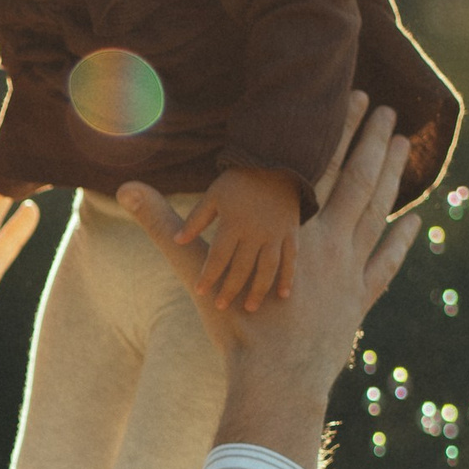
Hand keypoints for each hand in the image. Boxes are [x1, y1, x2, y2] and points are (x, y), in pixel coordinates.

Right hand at [120, 98, 414, 468]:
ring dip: (393, 177)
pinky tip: (416, 221)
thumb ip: (163, 226)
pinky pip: (385, 264)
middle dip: (373, 142)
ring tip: (404, 145)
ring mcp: (350, 273)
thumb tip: (126, 189)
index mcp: (294, 231)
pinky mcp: (358, 302)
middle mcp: (331, 245)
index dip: (338, 129)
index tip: (357, 95)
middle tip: (392, 110)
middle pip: (358, 182)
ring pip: (378, 214)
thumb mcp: (198, 272)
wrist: (275, 384)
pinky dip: (401, 241)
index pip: (321, 166)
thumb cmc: (236, 330)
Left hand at [178, 162, 301, 311]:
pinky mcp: (291, 233)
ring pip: (267, 268)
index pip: (218, 256)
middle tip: (221, 307)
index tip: (200, 291)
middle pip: (241, 267)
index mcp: (233, 222)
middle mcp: (255, 231)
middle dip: (230, 289)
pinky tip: (283, 295)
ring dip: (258, 290)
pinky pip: (291, 260)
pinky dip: (287, 278)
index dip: (208, 275)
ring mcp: (275, 234)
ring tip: (250, 307)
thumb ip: (196, 219)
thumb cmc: (240, 180)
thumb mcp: (214, 195)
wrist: (277, 161)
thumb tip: (177, 241)